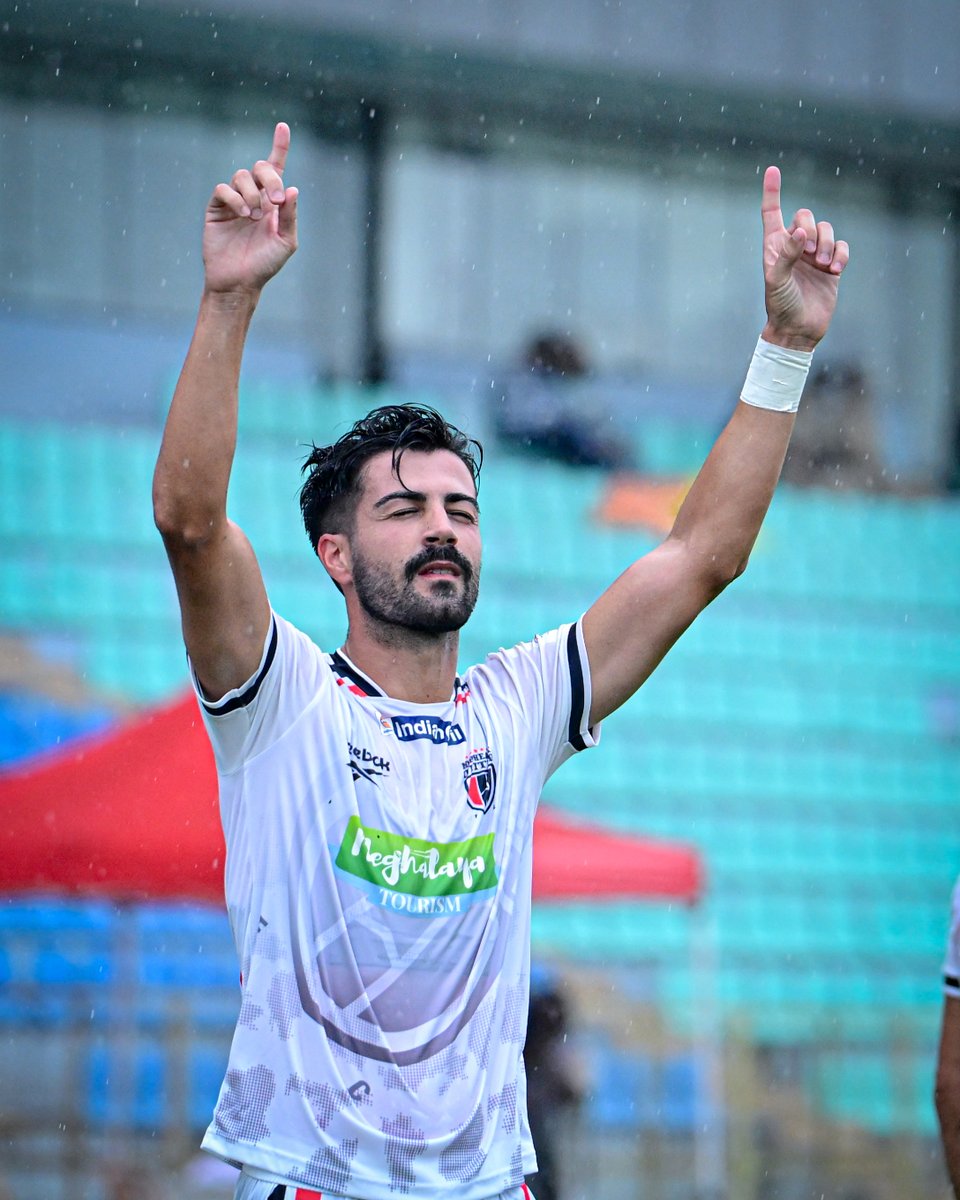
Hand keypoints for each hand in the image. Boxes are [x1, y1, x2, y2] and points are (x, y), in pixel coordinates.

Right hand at [203, 122, 298, 294]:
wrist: (239, 282)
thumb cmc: (264, 265)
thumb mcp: (285, 241)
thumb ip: (289, 215)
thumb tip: (292, 187)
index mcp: (273, 203)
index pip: (277, 169)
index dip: (280, 146)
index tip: (283, 127)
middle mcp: (254, 197)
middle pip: (261, 168)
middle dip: (270, 178)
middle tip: (275, 200)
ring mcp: (234, 201)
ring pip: (241, 176)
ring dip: (251, 193)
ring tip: (254, 217)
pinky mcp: (217, 208)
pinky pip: (223, 188)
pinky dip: (235, 197)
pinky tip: (243, 215)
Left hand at [760, 166, 848, 350]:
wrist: (799, 330)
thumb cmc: (780, 306)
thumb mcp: (776, 281)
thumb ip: (786, 255)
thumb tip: (800, 232)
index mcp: (774, 246)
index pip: (772, 212)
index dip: (772, 192)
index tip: (772, 170)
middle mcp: (794, 246)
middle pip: (805, 216)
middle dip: (811, 229)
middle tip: (809, 255)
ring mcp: (813, 255)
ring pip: (827, 229)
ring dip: (827, 244)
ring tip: (823, 266)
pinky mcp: (831, 265)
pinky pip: (842, 245)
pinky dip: (841, 254)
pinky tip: (836, 270)